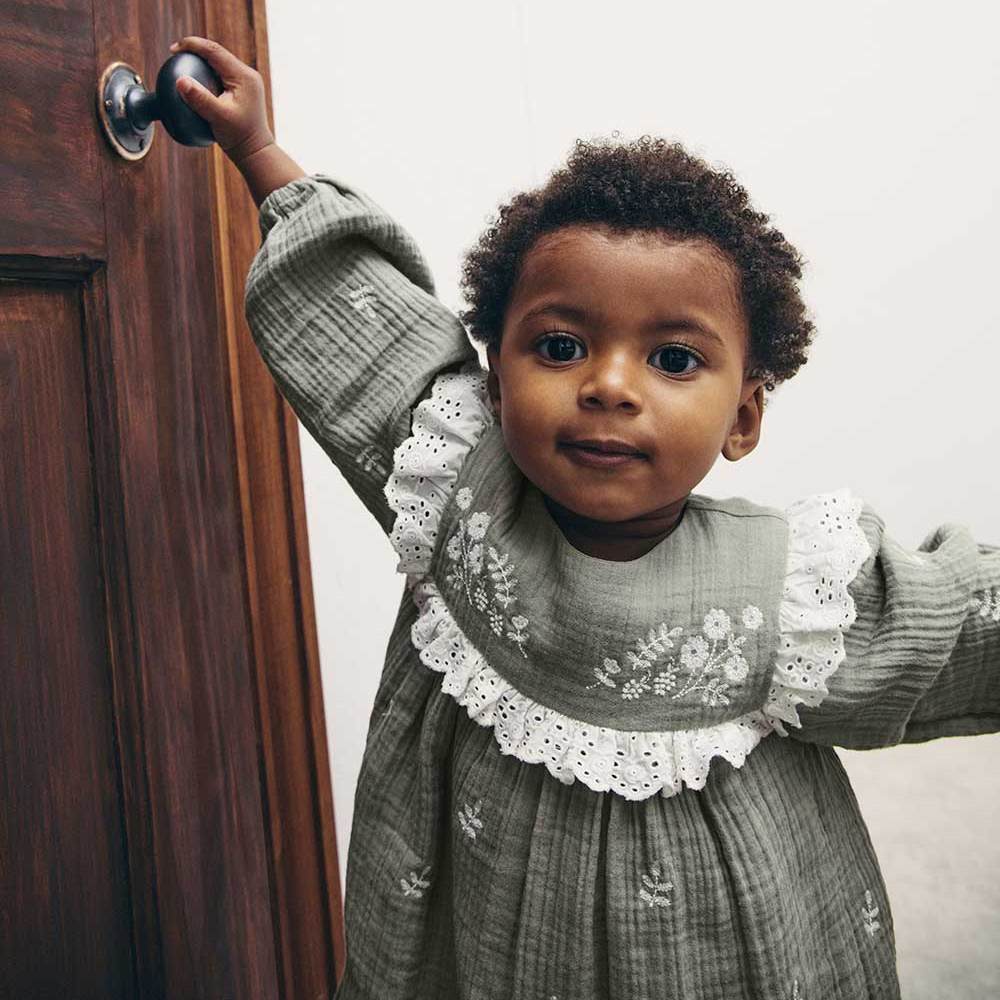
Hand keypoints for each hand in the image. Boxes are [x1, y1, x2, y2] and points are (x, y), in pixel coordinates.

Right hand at [170, 36, 274, 164]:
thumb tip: (180, 81)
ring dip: (200, 61)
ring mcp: (245, 82)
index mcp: (243, 76)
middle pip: (217, 54)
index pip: (214, 51)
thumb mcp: (218, 118)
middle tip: (175, 54)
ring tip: (182, 63)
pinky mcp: (241, 90)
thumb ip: (200, 99)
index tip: (173, 50)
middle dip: (195, 50)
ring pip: (219, 63)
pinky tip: (193, 81)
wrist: (255, 151)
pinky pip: (220, 76)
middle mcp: (247, 75)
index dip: (192, 45)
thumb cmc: (239, 137)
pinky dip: (206, 75)